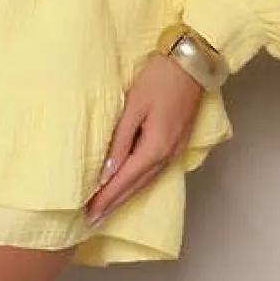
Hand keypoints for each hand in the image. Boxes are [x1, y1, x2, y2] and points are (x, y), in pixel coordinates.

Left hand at [84, 53, 203, 226]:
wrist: (191, 61)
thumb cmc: (159, 77)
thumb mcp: (134, 105)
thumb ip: (120, 139)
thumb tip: (107, 171)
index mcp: (156, 147)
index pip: (125, 180)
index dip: (105, 198)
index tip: (88, 214)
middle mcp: (168, 154)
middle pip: (136, 185)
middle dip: (113, 203)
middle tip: (92, 219)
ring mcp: (175, 148)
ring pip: (146, 180)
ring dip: (125, 195)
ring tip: (107, 208)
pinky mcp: (177, 140)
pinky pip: (153, 169)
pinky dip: (138, 181)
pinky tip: (129, 184)